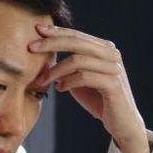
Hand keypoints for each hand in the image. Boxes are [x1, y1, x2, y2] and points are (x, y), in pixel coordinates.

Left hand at [29, 25, 149, 152]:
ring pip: (78, 60)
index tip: (36, 30)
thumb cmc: (98, 100)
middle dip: (52, 43)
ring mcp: (113, 67)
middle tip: (31, 47)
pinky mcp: (113, 83)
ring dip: (55, 70)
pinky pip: (85, 77)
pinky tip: (59, 88)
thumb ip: (66, 69)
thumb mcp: (78, 81)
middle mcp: (111, 54)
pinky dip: (68, 81)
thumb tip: (43, 61)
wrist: (121, 122)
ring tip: (41, 81)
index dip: (56, 31)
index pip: (76, 35)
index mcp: (104, 49)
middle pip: (77, 42)